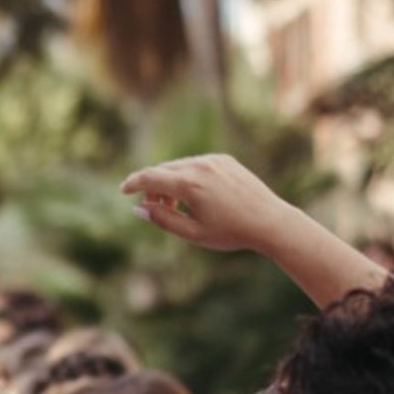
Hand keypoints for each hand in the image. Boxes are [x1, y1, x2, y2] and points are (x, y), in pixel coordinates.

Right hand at [119, 153, 288, 254]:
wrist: (270, 221)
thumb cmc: (231, 232)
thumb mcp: (192, 233)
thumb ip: (162, 219)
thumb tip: (139, 208)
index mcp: (189, 184)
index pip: (149, 177)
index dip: (133, 183)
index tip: (123, 190)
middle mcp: (199, 166)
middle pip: (163, 170)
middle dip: (153, 188)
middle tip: (155, 208)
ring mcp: (213, 160)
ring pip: (179, 166)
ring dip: (171, 183)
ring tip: (178, 206)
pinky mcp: (224, 160)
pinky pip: (196, 164)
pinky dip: (188, 177)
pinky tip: (197, 197)